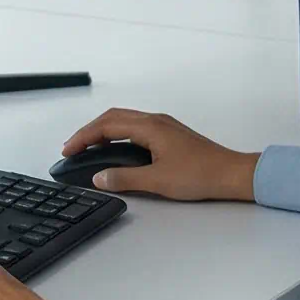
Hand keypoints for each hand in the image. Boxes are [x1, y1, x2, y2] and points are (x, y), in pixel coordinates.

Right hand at [58, 108, 257, 200]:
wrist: (230, 174)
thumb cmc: (201, 174)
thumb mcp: (157, 180)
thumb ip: (125, 178)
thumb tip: (99, 177)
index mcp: (150, 127)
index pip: (107, 126)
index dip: (83, 137)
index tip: (68, 150)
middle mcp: (156, 120)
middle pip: (113, 118)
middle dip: (89, 131)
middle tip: (73, 148)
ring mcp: (164, 125)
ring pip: (124, 121)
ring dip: (103, 131)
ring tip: (88, 148)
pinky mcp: (169, 134)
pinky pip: (135, 127)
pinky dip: (118, 134)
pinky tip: (115, 149)